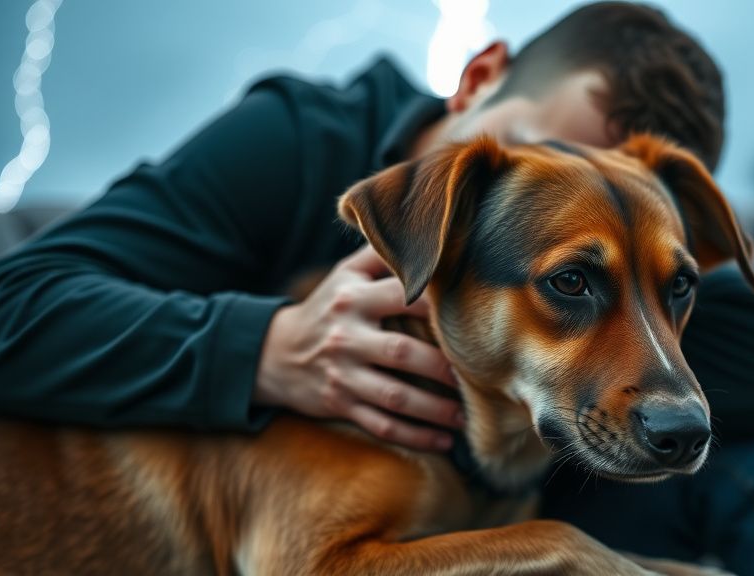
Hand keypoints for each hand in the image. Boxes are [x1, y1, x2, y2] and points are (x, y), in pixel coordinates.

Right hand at [255, 245, 463, 450]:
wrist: (273, 353)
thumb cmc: (327, 306)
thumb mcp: (345, 274)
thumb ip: (382, 254)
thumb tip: (427, 231)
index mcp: (354, 298)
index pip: (404, 295)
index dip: (440, 304)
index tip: (474, 315)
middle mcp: (348, 336)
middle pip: (404, 353)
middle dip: (445, 368)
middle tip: (480, 376)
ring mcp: (343, 374)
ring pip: (396, 397)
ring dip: (436, 410)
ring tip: (467, 416)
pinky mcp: (339, 404)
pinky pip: (381, 426)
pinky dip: (415, 437)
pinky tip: (444, 441)